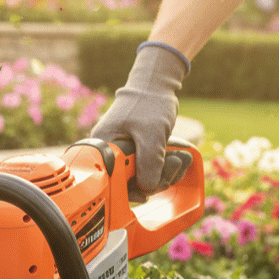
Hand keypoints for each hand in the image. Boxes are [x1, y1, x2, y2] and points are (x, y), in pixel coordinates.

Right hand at [90, 45, 188, 195]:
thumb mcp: (152, 135)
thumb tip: (148, 189)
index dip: (129, 191)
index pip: (110, 182)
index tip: (147, 193)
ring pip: (137, 178)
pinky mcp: (132, 153)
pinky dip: (160, 170)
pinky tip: (172, 162)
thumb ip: (149, 164)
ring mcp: (120, 154)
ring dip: (160, 176)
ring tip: (176, 161)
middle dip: (150, 182)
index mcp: (102, 148)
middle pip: (125, 183)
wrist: (155, 86)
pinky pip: (144, 170)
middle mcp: (107, 154)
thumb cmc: (150, 104)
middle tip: (169, 174)